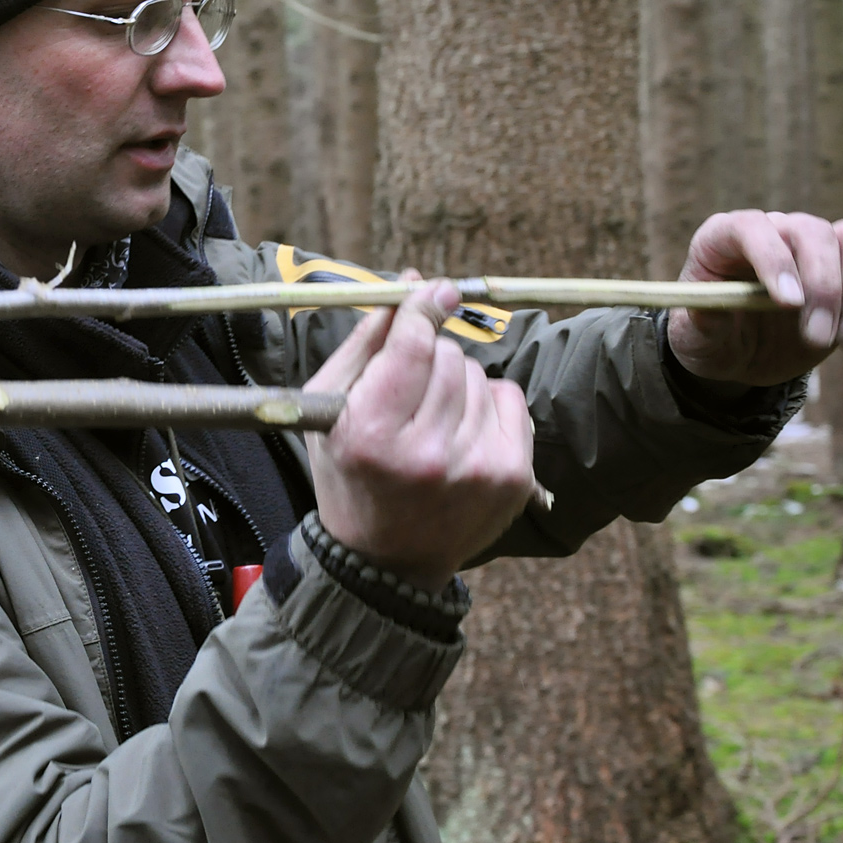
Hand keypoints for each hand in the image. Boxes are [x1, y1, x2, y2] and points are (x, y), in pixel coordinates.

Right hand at [304, 279, 537, 593]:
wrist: (385, 561)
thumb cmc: (349, 472)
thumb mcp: (331, 406)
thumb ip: (369, 340)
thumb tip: (414, 281)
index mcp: (370, 435)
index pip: (413, 345)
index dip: (423, 309)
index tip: (433, 292)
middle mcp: (426, 455)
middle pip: (447, 357)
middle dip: (430, 357)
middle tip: (410, 390)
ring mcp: (475, 470)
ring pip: (477, 375)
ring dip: (455, 384)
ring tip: (431, 421)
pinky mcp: (511, 478)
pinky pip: (509, 398)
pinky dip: (486, 404)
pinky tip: (462, 433)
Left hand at [666, 210, 842, 387]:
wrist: (740, 353)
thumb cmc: (710, 337)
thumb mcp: (693, 338)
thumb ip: (700, 321)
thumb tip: (713, 311)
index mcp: (724, 238)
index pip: (750, 227)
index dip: (773, 258)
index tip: (789, 303)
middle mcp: (776, 230)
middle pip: (813, 232)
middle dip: (823, 287)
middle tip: (815, 339)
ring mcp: (819, 247)